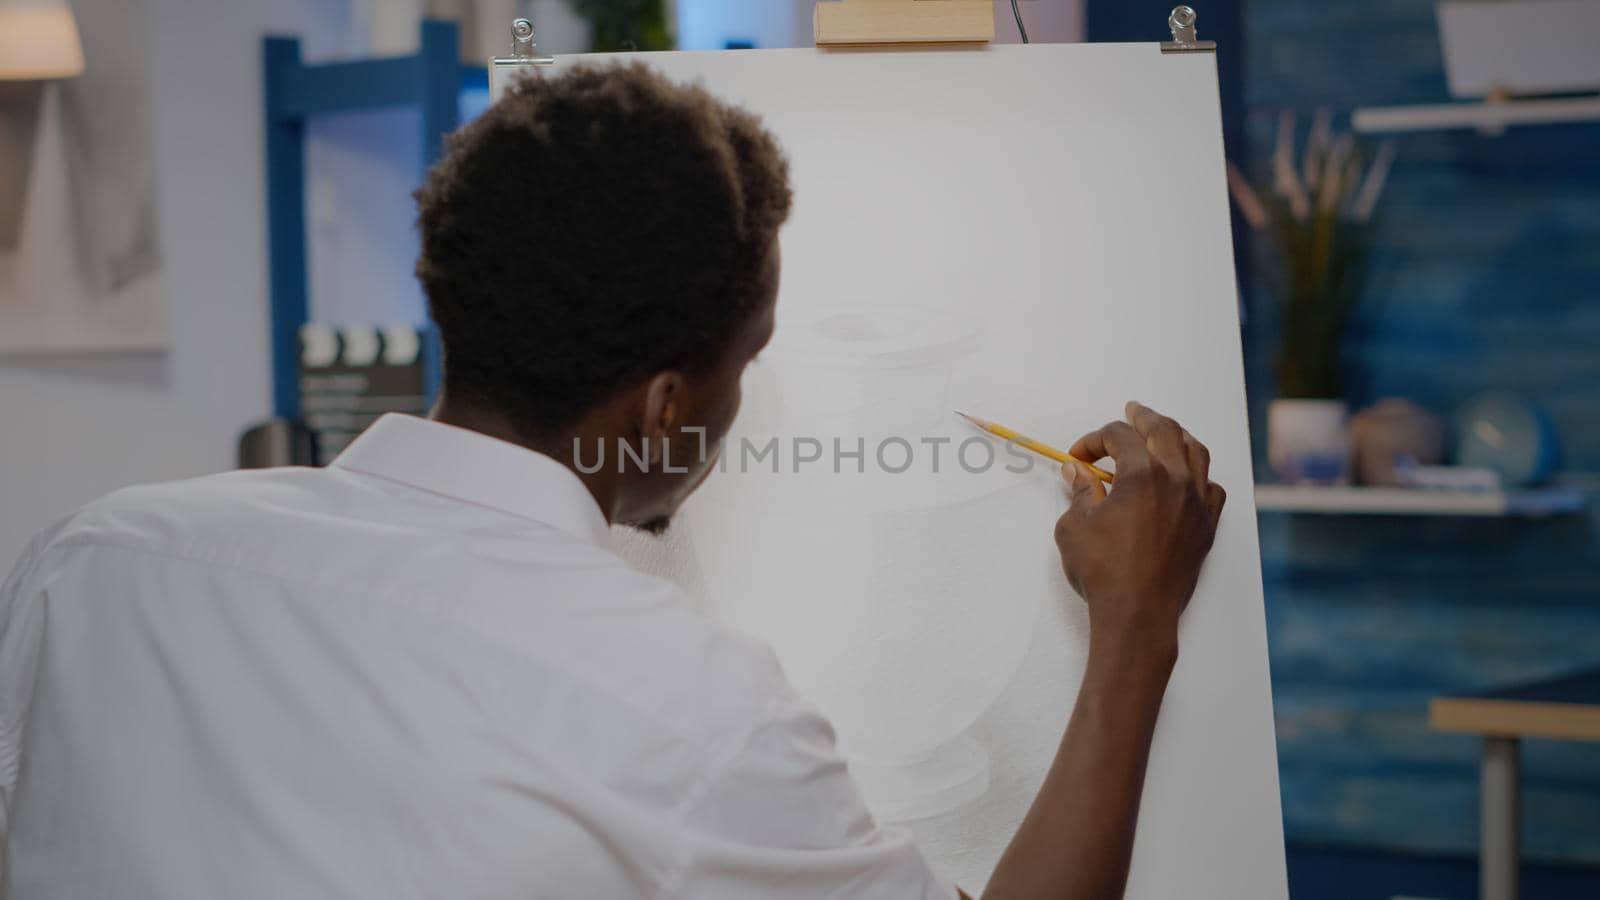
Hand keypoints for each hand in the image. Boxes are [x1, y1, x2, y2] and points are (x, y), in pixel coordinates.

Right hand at [1053, 402, 1225, 654]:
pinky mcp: (1206, 527)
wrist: (1138, 613)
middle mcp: (1176, 481)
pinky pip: (1212, 488)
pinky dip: (1199, 475)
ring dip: (1176, 436)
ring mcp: (1197, 503)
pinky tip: (1187, 478)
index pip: (1120, 437)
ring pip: (1196, 452)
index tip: (1079, 456)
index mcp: (1142, 475)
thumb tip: (1078, 473)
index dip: (1095, 440)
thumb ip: (1079, 492)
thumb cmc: (1104, 571)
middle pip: (1164, 431)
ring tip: (1163, 433)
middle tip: (1131, 412)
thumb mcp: (1075, 527)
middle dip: (1143, 418)